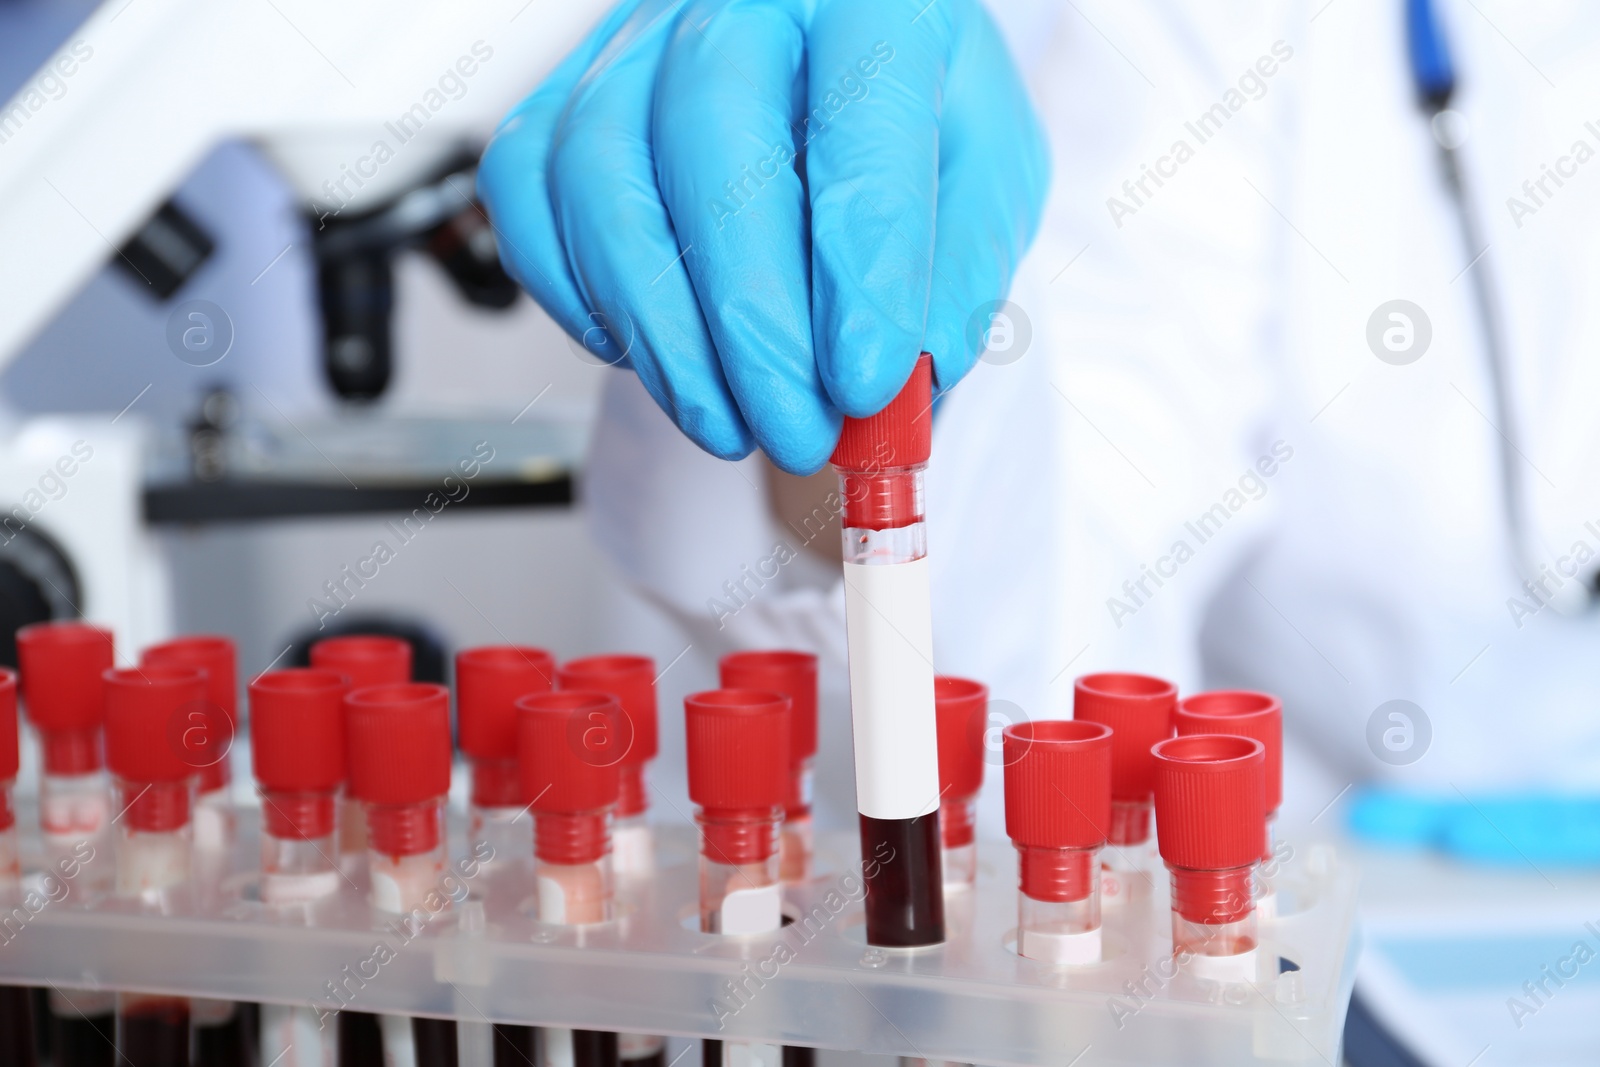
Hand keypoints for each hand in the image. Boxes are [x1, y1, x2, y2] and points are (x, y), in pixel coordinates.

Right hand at [479, 0, 1048, 472]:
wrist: (829, 83)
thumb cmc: (907, 123)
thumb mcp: (984, 182)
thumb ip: (957, 275)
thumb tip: (911, 376)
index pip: (861, 117)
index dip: (861, 267)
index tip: (865, 384)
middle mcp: (737, 2)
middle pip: (711, 139)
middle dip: (750, 320)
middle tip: (795, 429)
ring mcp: (632, 46)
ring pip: (601, 176)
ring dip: (663, 334)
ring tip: (729, 425)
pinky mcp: (560, 99)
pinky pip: (527, 196)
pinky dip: (575, 297)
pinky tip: (648, 356)